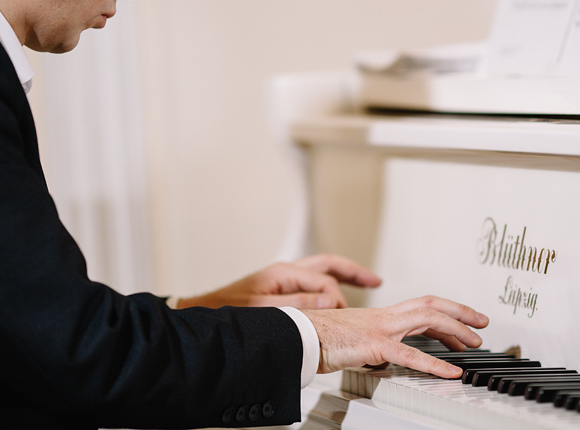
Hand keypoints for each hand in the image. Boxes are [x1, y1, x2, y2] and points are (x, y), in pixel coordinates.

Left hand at [176, 254, 381, 309]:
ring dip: (345, 276)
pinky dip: (330, 285)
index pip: (324, 281)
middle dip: (354, 272)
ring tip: (365, 283)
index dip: (338, 298)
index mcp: (284, 272)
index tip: (345, 315)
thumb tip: (330, 299)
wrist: (204, 313)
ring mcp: (284, 278)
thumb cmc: (228, 311)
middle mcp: (286, 271)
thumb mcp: (265, 310)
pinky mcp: (280, 288)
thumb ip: (299, 304)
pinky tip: (338, 296)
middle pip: (329, 265)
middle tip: (375, 281)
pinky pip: (313, 282)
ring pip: (322, 271)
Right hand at [304, 296, 488, 378]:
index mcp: (381, 316)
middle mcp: (384, 316)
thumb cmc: (319, 340)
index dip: (447, 310)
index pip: (422, 306)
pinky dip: (434, 364)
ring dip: (455, 329)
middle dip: (460, 312)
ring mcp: (380, 328)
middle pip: (431, 305)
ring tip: (474, 343)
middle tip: (482, 324)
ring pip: (426, 319)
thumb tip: (386, 356)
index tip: (465, 320)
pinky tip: (451, 372)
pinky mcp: (374, 344)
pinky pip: (410, 354)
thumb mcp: (354, 341)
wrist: (298, 336)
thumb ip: (374, 345)